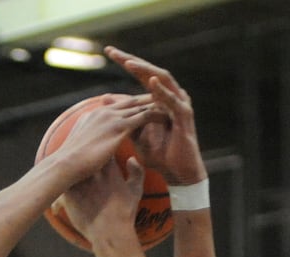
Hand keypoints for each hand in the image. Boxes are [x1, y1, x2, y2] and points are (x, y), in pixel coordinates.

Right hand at [49, 94, 160, 183]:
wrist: (65, 166)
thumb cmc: (68, 166)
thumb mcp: (78, 153)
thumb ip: (87, 149)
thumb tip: (87, 159)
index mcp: (93, 117)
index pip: (116, 107)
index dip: (130, 107)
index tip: (142, 108)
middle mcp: (103, 112)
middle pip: (129, 101)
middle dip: (146, 100)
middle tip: (162, 100)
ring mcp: (112, 118)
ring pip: (140, 105)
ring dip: (155, 104)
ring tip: (171, 107)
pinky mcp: (120, 127)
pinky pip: (145, 115)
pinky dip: (157, 113)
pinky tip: (169, 117)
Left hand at [58, 155, 145, 247]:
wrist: (110, 233)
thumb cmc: (124, 214)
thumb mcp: (135, 192)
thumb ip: (137, 172)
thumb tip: (131, 158)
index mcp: (110, 169)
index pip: (103, 146)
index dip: (99, 145)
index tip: (97, 148)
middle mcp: (94, 173)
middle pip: (83, 152)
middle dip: (81, 152)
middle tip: (77, 153)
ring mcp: (80, 183)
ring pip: (69, 165)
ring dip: (68, 166)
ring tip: (66, 168)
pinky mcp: (69, 194)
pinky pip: (59, 182)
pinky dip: (59, 183)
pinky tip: (59, 188)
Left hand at [106, 47, 205, 184]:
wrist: (176, 172)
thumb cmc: (159, 153)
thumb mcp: (134, 131)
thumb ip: (123, 114)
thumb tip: (104, 99)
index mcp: (159, 97)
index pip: (141, 74)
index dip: (126, 62)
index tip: (108, 52)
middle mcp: (171, 95)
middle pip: (150, 71)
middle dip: (131, 60)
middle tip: (112, 51)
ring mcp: (180, 103)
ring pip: (163, 80)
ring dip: (145, 70)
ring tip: (128, 63)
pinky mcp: (185, 116)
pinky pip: (173, 100)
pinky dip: (162, 90)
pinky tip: (150, 82)